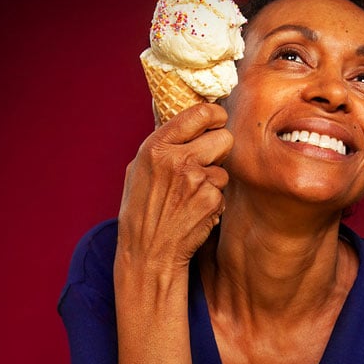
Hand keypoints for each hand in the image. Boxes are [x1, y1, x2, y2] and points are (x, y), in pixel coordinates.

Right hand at [117, 103, 231, 273]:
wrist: (148, 251)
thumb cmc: (141, 209)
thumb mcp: (139, 168)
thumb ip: (162, 143)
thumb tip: (181, 114)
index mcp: (157, 146)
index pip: (200, 113)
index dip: (215, 114)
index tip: (218, 119)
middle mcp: (178, 159)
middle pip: (224, 137)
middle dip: (219, 149)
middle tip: (206, 161)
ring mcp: (197, 181)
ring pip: (224, 168)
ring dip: (213, 180)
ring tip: (190, 195)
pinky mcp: (211, 201)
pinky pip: (223, 192)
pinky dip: (213, 201)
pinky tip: (194, 211)